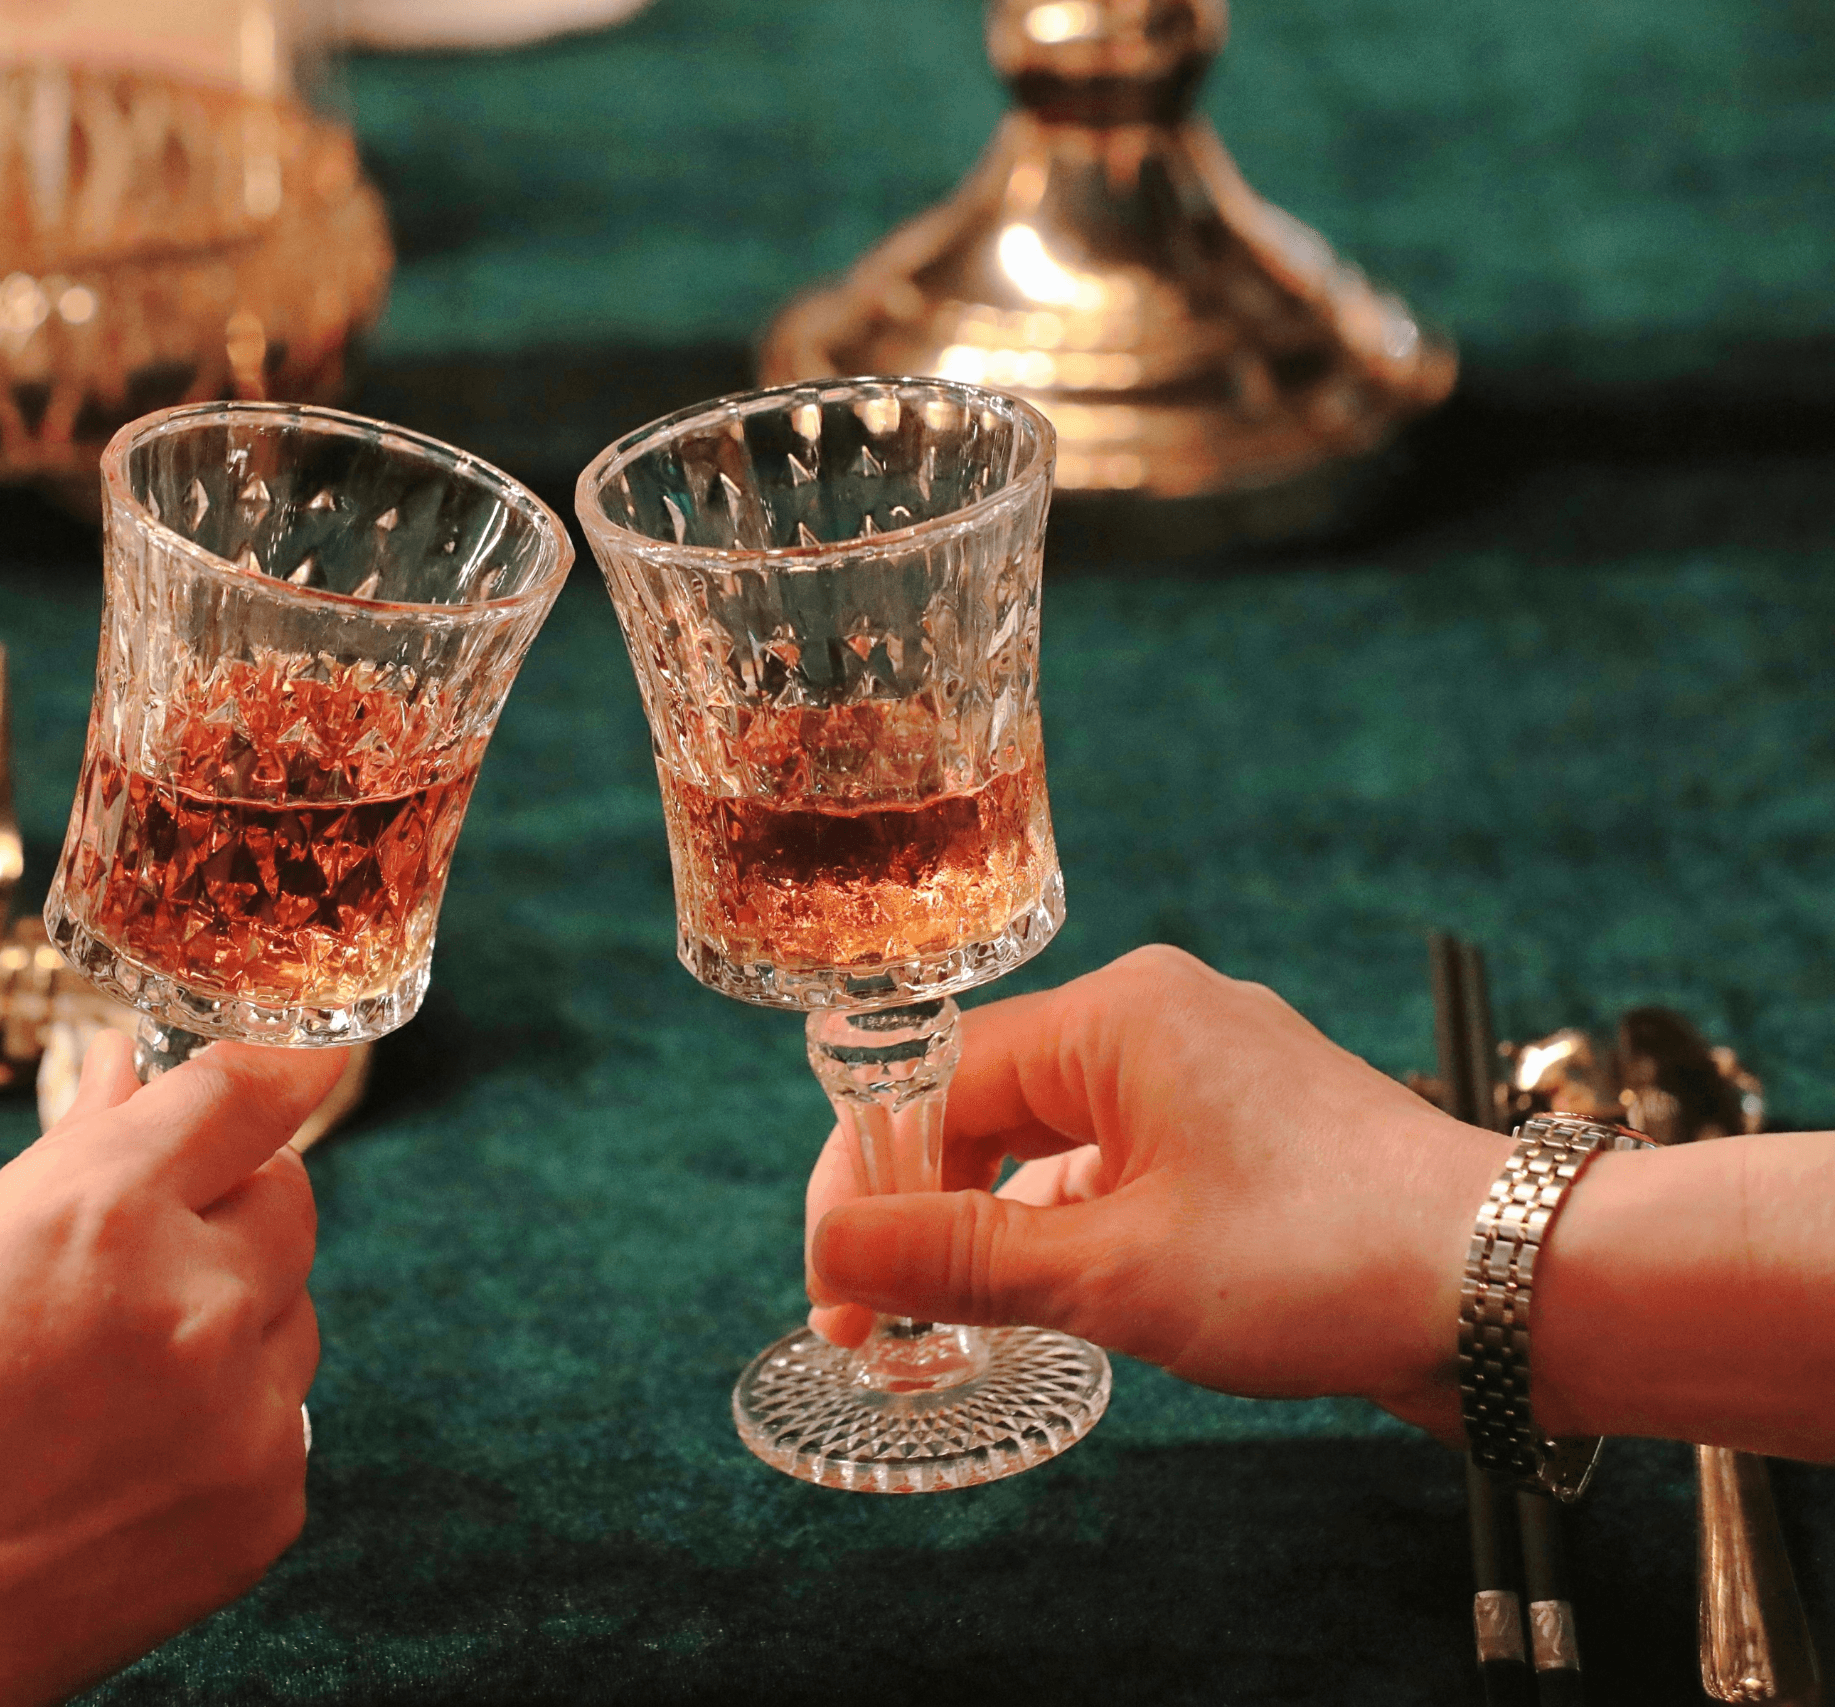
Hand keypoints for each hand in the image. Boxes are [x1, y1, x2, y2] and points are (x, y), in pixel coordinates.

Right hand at [804, 944, 1505, 1435]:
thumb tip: (831, 1252)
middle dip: (923, 1207)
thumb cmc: (1324, 1260)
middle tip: (879, 1318)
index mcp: (1117, 1015)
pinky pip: (1120, 1161)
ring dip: (997, 1224)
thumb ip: (955, 1258)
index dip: (866, 1182)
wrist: (1515, 1290)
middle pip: (985, 1101)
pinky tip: (1060, 1299)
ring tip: (959, 1321)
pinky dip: (1073, 1226)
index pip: (935, 1078)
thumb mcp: (1111, 1272)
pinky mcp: (1250, 1129)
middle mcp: (1160, 1019)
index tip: (836, 1283)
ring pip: (1052, 1138)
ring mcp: (1211, 1071)